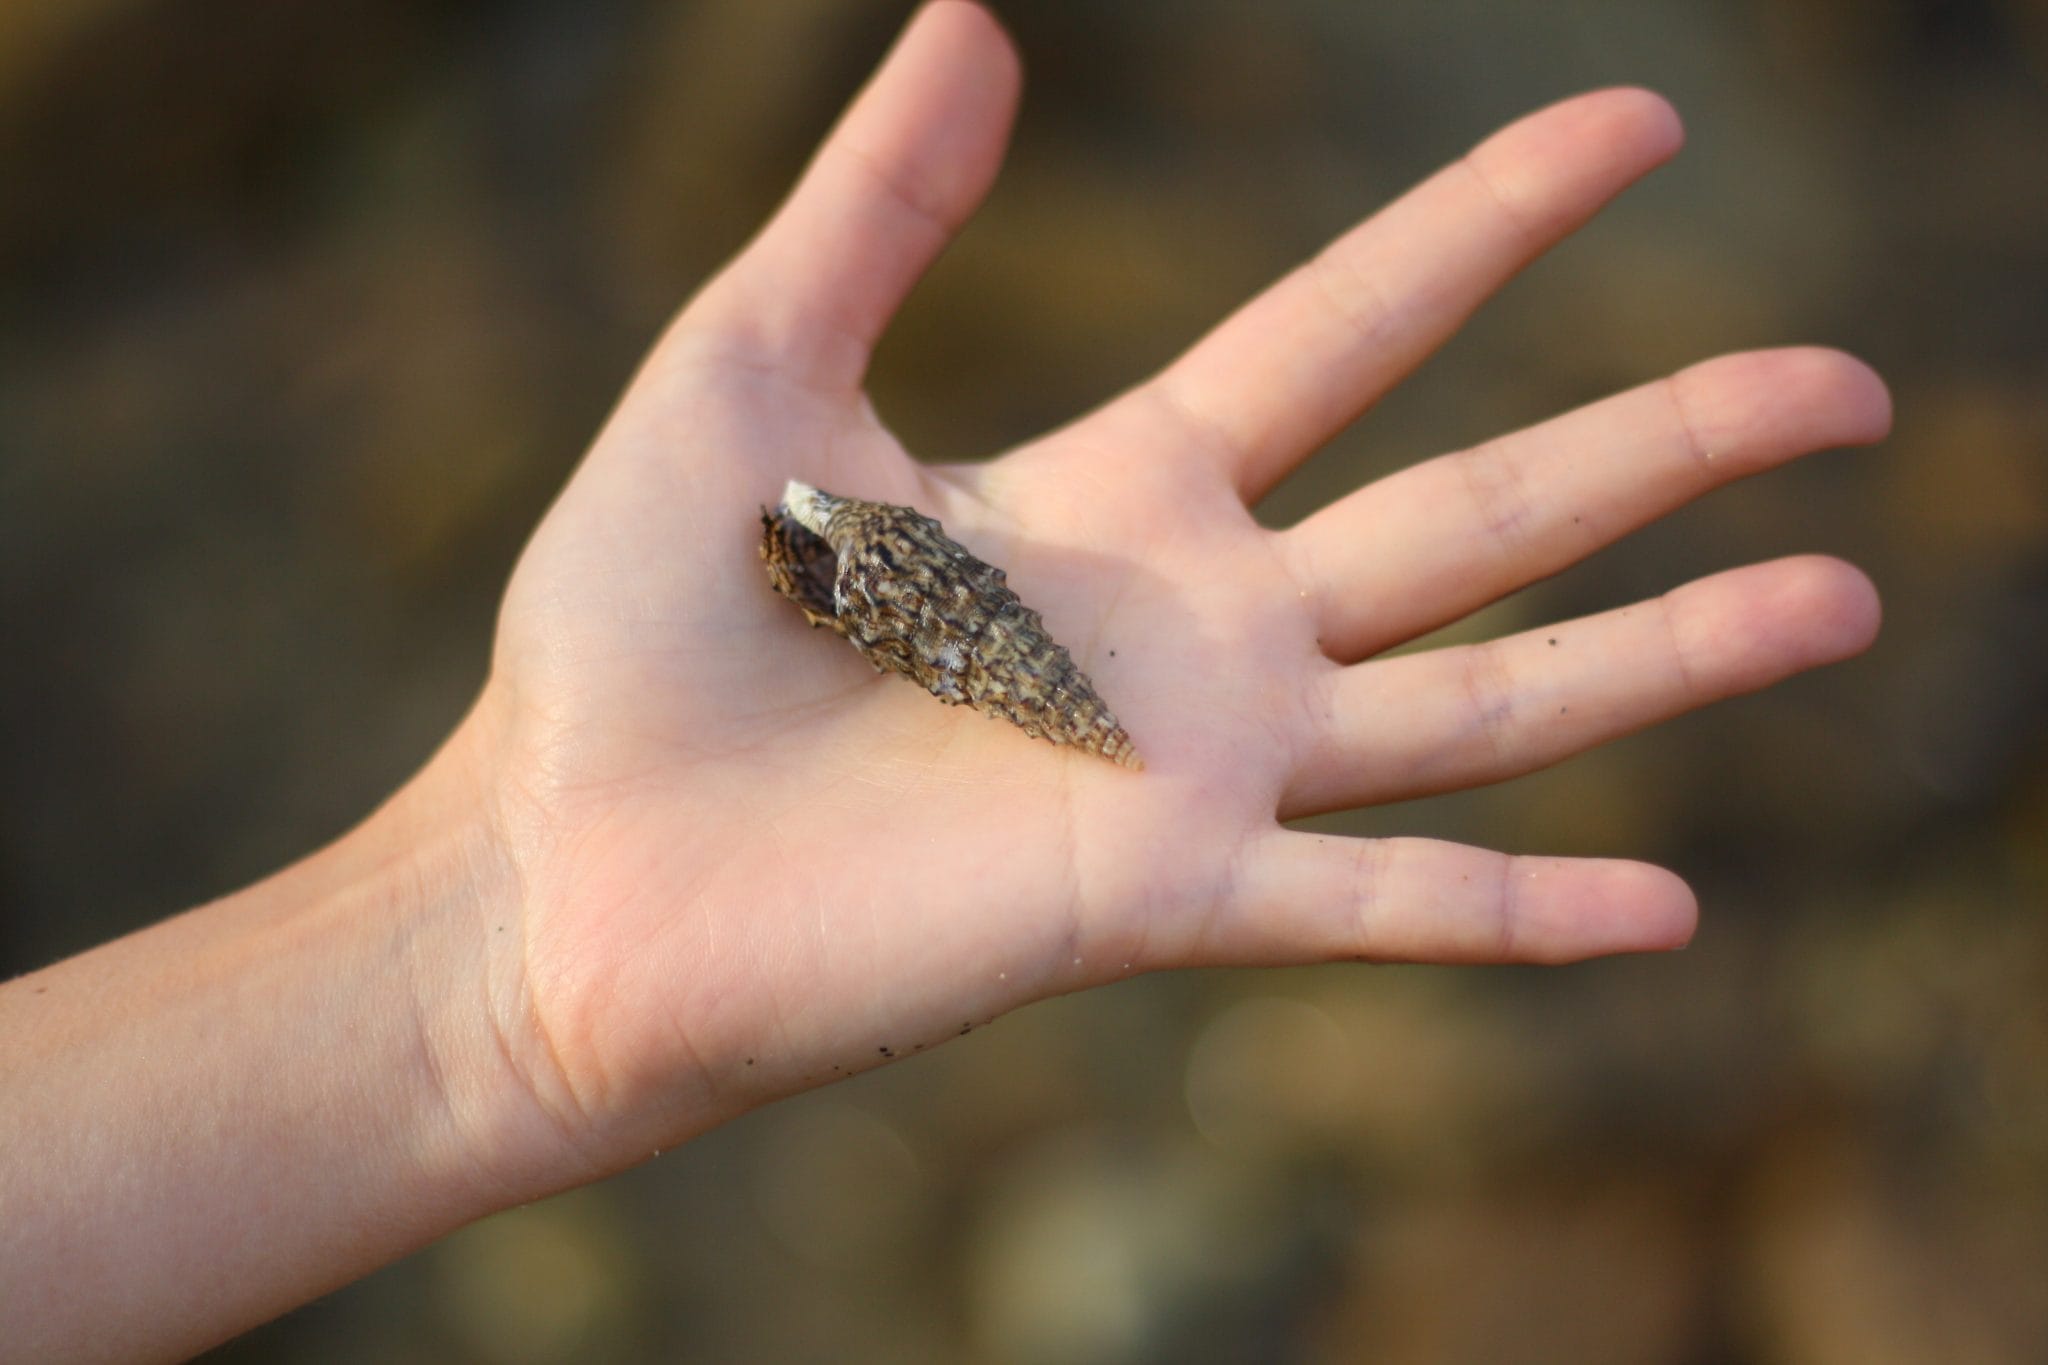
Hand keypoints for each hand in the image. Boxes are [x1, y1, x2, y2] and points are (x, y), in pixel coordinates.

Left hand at [464, 1, 1888, 1171]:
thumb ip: (874, 208)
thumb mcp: (747, 371)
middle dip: (1670, 440)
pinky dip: (1520, 913)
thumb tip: (977, 19)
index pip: (1354, 327)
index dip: (1497, 223)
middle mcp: (1191, 625)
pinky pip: (1373, 906)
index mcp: (1112, 488)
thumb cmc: (630, 633)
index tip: (1641, 128)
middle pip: (1483, 507)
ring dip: (1668, 651)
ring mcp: (1190, 769)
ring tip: (1844, 602)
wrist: (562, 869)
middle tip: (1853, 388)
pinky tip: (1677, 906)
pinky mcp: (1151, 901)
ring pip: (1483, 697)